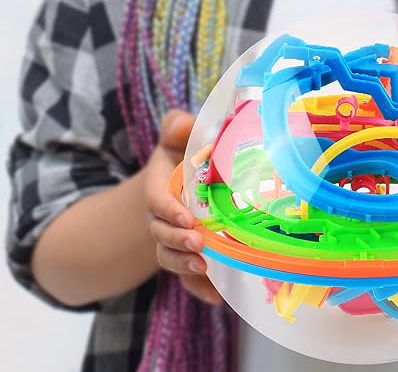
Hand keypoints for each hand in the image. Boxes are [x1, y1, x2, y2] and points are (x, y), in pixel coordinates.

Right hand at [144, 109, 221, 304]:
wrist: (176, 182)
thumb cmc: (180, 155)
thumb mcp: (176, 137)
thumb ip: (176, 127)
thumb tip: (181, 124)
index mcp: (158, 188)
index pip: (157, 201)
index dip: (169, 210)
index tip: (186, 216)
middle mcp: (162, 219)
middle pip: (162, 235)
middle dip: (178, 241)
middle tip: (198, 243)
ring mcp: (172, 240)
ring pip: (170, 258)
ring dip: (185, 266)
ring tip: (206, 268)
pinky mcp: (187, 255)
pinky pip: (188, 278)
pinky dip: (200, 289)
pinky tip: (217, 296)